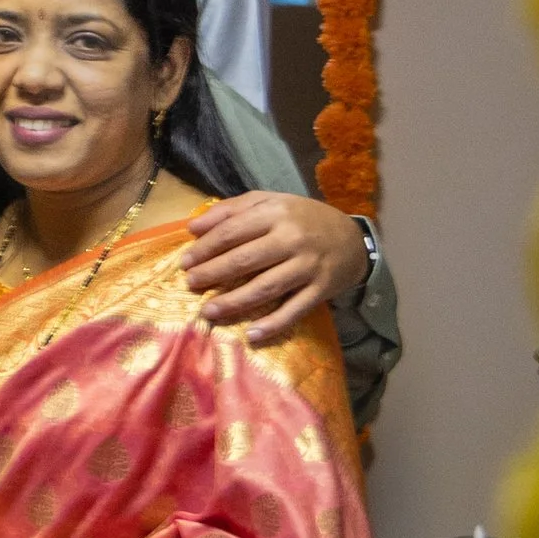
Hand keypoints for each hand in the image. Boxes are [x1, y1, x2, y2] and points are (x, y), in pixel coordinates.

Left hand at [183, 192, 368, 345]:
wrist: (353, 239)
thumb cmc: (302, 219)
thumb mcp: (269, 202)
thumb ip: (231, 210)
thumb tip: (192, 227)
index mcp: (276, 213)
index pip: (232, 231)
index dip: (205, 248)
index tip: (185, 262)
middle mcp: (292, 238)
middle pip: (245, 260)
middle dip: (213, 274)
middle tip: (191, 285)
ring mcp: (308, 265)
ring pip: (265, 287)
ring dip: (234, 301)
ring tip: (209, 311)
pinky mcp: (321, 289)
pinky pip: (294, 309)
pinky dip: (273, 324)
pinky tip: (252, 335)